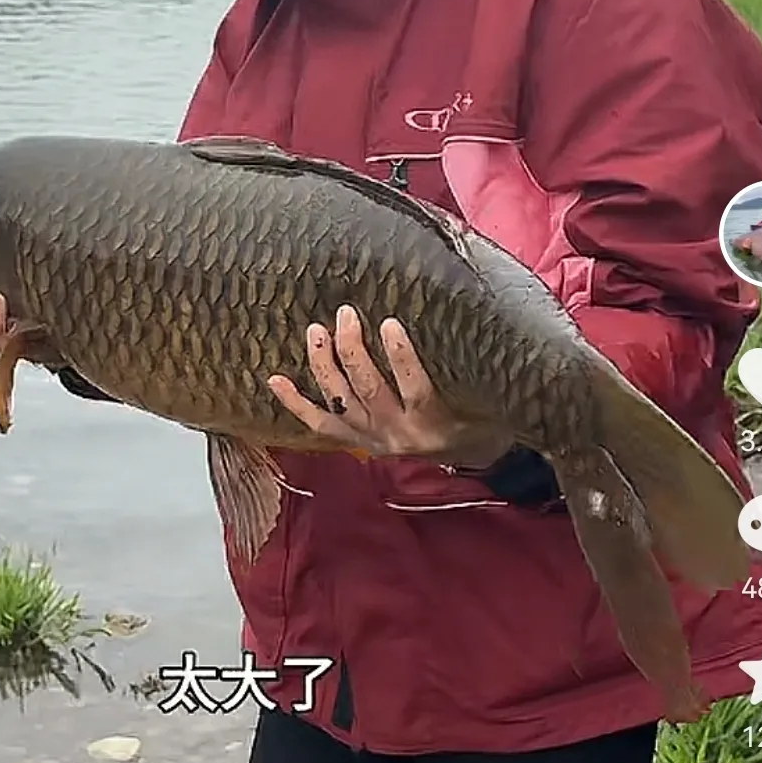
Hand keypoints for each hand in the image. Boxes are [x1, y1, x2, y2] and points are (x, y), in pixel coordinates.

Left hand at [267, 304, 513, 465]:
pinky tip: (274, 378)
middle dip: (354, 352)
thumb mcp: (487, 394)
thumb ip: (474, 360)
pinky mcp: (355, 441)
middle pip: (369, 391)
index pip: (416, 390)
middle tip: (346, 314)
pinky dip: (294, 403)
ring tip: (316, 331)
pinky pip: (319, 423)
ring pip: (340, 402)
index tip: (391, 323)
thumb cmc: (481, 414)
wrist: (468, 458)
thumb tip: (475, 303)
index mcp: (435, 422)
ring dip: (324, 366)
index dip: (401, 358)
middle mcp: (399, 433)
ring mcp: (372, 438)